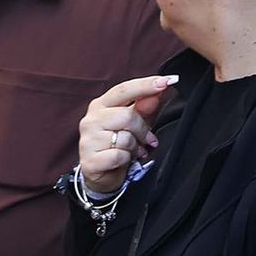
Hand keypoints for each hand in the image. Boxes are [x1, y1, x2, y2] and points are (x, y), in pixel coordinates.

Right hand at [77, 74, 177, 191]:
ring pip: (124, 138)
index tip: (168, 81)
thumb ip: (144, 107)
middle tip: (145, 140)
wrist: (101, 174)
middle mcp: (90, 120)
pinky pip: (118, 156)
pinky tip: (122, 161)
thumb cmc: (117, 145)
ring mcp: (87, 140)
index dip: (145, 85)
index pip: (124, 90)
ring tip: (131, 151)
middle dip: (142, 130)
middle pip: (127, 116)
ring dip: (134, 147)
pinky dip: (126, 160)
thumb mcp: (134, 124)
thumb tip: (158, 91)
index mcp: (100, 106)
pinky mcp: (90, 161)